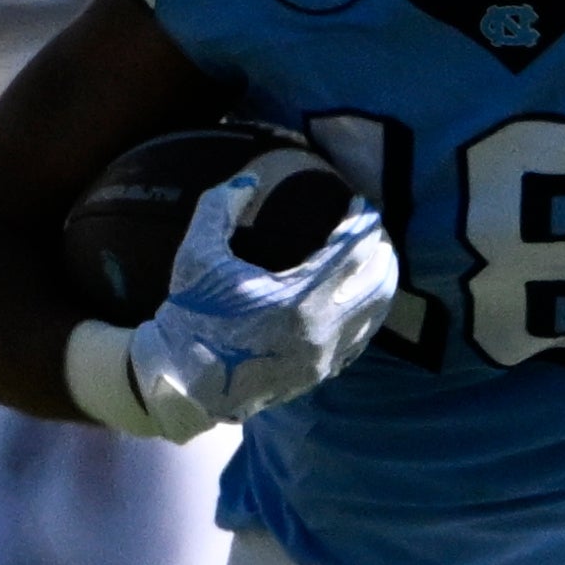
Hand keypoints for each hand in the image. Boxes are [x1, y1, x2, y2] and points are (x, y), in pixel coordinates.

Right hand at [129, 175, 400, 438]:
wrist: (183, 385)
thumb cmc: (190, 317)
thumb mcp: (196, 257)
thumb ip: (219, 208)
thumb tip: (250, 178)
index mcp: (296, 300)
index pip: (352, 251)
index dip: (362, 222)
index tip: (360, 203)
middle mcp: (320, 330)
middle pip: (378, 280)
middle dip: (381, 248)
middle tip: (372, 227)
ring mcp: (325, 356)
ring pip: (377, 311)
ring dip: (381, 279)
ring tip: (374, 255)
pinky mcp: (321, 373)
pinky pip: (361, 336)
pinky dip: (368, 310)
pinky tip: (359, 294)